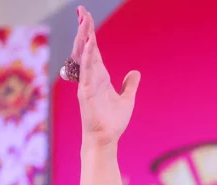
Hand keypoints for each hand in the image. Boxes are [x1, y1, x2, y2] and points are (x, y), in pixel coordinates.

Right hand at [73, 6, 140, 147]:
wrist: (106, 139)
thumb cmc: (113, 122)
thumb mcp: (127, 100)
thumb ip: (130, 86)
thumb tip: (135, 73)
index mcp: (99, 77)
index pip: (94, 51)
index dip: (90, 35)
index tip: (86, 18)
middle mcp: (91, 77)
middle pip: (86, 48)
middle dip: (84, 29)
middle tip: (82, 10)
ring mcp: (87, 83)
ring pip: (84, 56)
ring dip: (85, 37)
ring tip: (84, 20)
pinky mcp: (86, 92)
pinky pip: (87, 71)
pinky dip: (88, 56)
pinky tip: (90, 43)